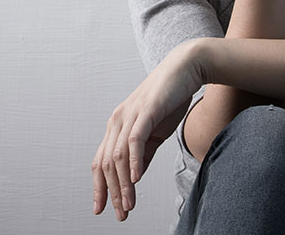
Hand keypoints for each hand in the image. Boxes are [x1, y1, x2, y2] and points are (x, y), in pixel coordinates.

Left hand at [91, 39, 206, 220]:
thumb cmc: (170, 99)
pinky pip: (134, 140)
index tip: (101, 209)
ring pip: (118, 156)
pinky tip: (136, 179)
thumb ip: (144, 154)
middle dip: (112, 192)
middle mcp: (117, 120)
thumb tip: (134, 177)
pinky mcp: (145, 111)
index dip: (99, 187)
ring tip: (129, 204)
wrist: (185, 69)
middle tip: (120, 214)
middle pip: (106, 163)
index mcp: (117, 126)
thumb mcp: (155, 133)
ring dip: (123, 184)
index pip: (101, 161)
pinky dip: (134, 161)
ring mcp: (130, 115)